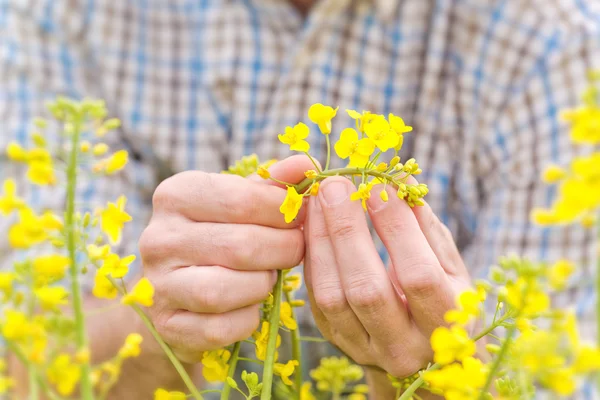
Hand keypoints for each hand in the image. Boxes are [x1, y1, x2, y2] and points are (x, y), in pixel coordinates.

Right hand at [140, 156, 311, 362]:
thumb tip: (307, 166)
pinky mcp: (167, 325)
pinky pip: (221, 327)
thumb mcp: (239, 202)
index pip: (243, 200)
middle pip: (242, 245)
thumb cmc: (217, 235)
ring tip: (269, 275)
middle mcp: (159, 238)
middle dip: (284, 249)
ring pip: (227, 289)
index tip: (301, 216)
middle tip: (297, 249)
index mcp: (175, 195)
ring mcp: (157, 285)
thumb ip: (273, 184)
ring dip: (263, 284)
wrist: (175, 290)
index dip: (284, 211)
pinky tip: (250, 305)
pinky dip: (247, 318)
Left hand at [304, 177, 471, 377]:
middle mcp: (403, 348)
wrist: (422, 349)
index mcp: (444, 324)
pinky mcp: (336, 340)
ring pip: (332, 296)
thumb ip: (425, 225)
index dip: (397, 227)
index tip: (379, 185)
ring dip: (321, 241)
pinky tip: (313, 224)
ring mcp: (364, 349)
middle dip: (348, 230)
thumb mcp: (449, 265)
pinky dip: (312, 256)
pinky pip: (316, 298)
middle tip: (337, 186)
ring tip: (319, 200)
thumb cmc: (442, 296)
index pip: (419, 275)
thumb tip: (400, 177)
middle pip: (367, 289)